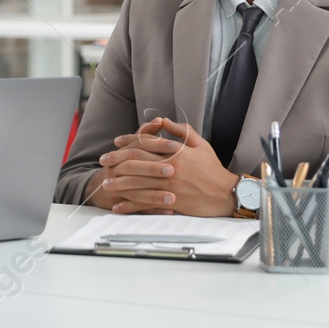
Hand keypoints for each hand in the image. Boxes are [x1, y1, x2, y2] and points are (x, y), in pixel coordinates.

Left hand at [89, 118, 236, 216]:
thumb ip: (180, 131)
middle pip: (136, 163)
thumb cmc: (212, 168)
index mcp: (175, 152)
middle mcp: (169, 168)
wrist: (225, 193)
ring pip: (137, 184)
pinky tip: (118, 207)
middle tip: (103, 161)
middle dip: (116, 161)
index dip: (128, 142)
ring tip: (106, 183)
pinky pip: (145, 205)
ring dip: (119, 184)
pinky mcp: (171, 202)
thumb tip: (162, 120)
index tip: (115, 143)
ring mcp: (169, 186)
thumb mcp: (200, 144)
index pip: (146, 144)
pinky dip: (130, 206)